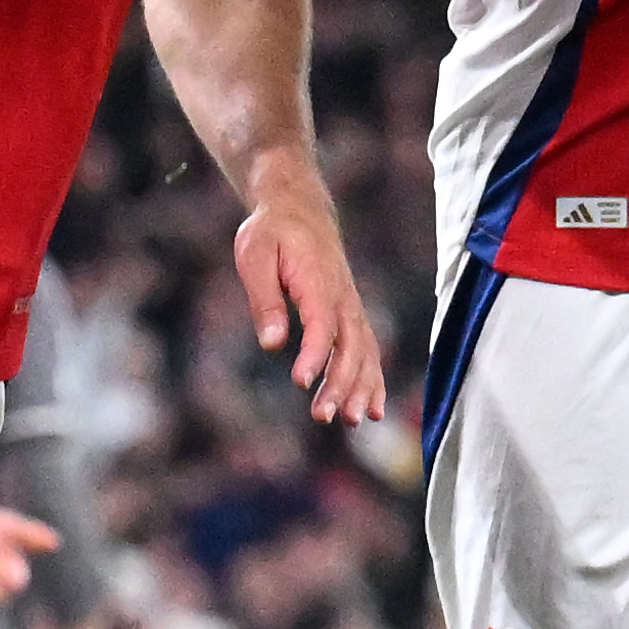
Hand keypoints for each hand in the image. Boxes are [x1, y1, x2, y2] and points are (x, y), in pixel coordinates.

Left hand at [232, 198, 385, 427]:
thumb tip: (272, 344)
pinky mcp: (351, 313)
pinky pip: (368, 349)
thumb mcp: (255, 255)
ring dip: (360, 388)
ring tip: (351, 421)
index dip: (314, 356)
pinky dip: (372, 379)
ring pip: (365, 352)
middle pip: (350, 346)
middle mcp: (343, 297)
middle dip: (340, 384)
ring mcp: (351, 306)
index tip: (301, 382)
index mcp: (318, 281)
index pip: (322, 325)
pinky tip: (370, 410)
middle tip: (323, 416)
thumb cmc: (271, 231)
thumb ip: (264, 299)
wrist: (298, 207)